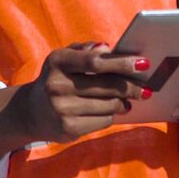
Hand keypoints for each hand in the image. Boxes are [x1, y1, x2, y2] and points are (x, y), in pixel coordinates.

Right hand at [0, 41, 149, 158]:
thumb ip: (85, 50)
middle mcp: (57, 85)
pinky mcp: (68, 128)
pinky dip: (110, 115)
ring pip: (109, 105)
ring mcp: (62, 109)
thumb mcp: (64, 58)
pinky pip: (103, 120)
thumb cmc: (56, 78)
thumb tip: (107, 48)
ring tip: (126, 101)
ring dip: (123, 103)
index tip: (142, 63)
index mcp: (58, 61)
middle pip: (107, 85)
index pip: (94, 61)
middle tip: (146, 89)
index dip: (121, 62)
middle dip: (131, 87)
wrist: (32, 112)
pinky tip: (109, 111)